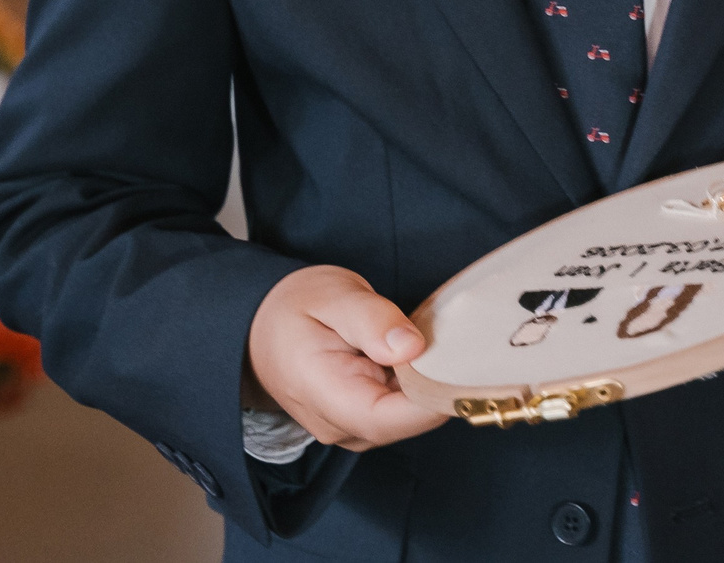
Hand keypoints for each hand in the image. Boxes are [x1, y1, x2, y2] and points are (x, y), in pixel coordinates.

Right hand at [244, 266, 446, 452]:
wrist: (260, 327)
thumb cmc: (294, 307)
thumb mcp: (332, 295)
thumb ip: (370, 319)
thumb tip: (410, 347)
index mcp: (324, 396)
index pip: (386, 419)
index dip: (431, 400)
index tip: (463, 368)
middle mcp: (340, 426)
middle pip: (406, 420)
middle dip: (438, 385)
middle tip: (462, 342)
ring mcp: (352, 428)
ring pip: (408, 417)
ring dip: (429, 384)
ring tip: (439, 342)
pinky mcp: (363, 420)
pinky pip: (401, 410)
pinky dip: (417, 384)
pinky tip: (422, 355)